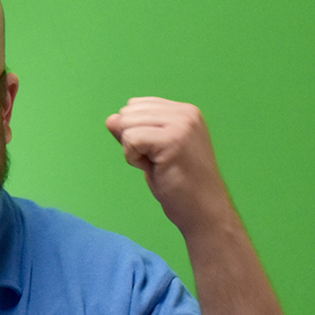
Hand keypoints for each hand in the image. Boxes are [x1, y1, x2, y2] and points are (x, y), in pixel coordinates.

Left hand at [105, 97, 231, 234]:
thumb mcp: (151, 151)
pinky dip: (133, 159)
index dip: (134, 132)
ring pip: (126, 125)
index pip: (135, 105)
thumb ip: (132, 132)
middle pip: (127, 114)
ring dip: (132, 151)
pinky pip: (130, 140)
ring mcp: (182, 124)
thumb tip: (110, 118)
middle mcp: (185, 112)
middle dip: (131, 141)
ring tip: (158, 164)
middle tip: (157, 161)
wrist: (203, 208)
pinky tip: (155, 168)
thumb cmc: (178, 183)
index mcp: (184, 111)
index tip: (157, 152)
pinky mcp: (174, 139)